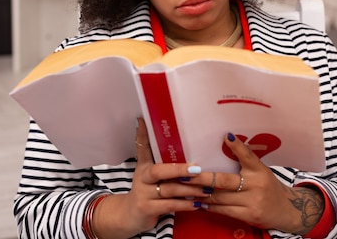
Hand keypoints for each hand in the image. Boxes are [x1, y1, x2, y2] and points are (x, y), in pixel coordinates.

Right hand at [92, 118, 209, 238]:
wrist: (130, 215)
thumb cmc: (146, 190)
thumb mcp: (149, 174)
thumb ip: (160, 160)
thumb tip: (169, 140)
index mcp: (144, 166)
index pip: (142, 146)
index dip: (142, 134)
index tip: (143, 120)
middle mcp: (142, 177)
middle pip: (159, 171)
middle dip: (179, 169)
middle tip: (197, 168)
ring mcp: (143, 194)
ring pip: (169, 189)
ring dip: (190, 189)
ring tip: (206, 188)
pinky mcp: (147, 209)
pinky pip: (170, 206)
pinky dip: (185, 205)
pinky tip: (197, 203)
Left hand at [192, 133, 324, 234]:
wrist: (288, 211)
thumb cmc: (268, 187)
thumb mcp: (261, 171)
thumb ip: (245, 161)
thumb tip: (225, 142)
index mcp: (259, 170)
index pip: (248, 155)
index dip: (237, 146)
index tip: (226, 136)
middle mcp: (256, 185)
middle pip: (224, 181)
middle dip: (202, 178)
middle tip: (185, 174)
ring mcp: (252, 202)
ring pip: (220, 197)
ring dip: (200, 194)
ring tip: (185, 189)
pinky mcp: (249, 216)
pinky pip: (224, 210)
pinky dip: (209, 206)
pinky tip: (199, 203)